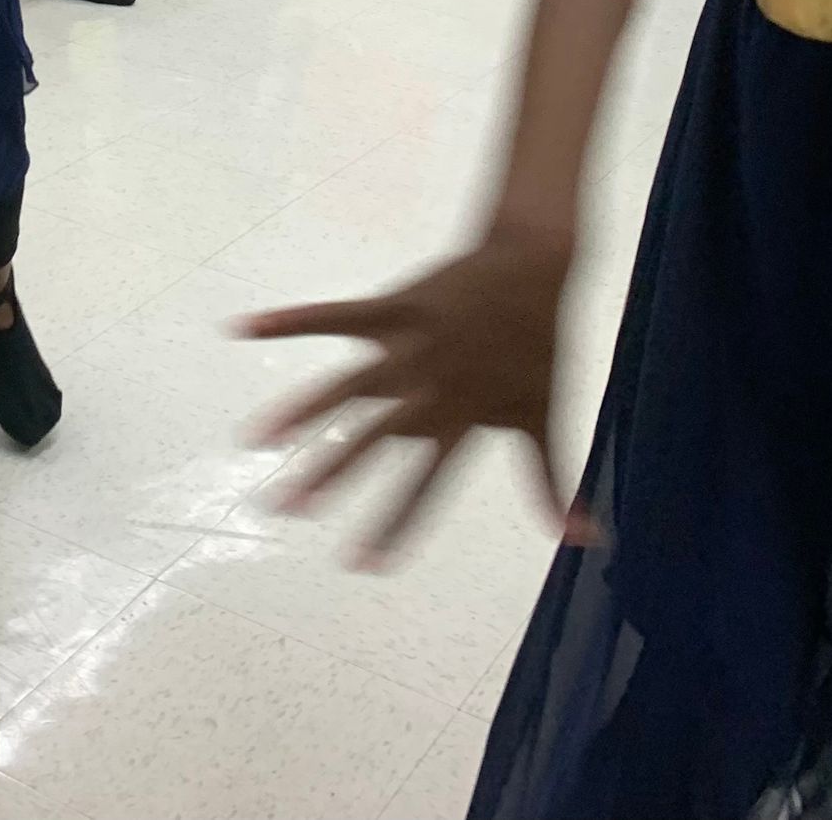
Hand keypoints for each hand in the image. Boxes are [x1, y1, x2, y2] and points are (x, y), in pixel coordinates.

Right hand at [240, 224, 572, 563]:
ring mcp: (406, 343)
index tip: (364, 565)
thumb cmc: (538, 346)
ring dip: (300, 412)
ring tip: (256, 439)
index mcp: (463, 419)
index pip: (424, 485)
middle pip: (372, 438)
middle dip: (329, 474)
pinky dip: (291, 321)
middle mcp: (429, 386)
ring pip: (346, 385)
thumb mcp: (547, 415)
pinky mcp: (392, 305)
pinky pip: (335, 315)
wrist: (532, 266)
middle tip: (286, 508)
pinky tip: (247, 328)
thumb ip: (552, 481)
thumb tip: (584, 540)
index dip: (395, 525)